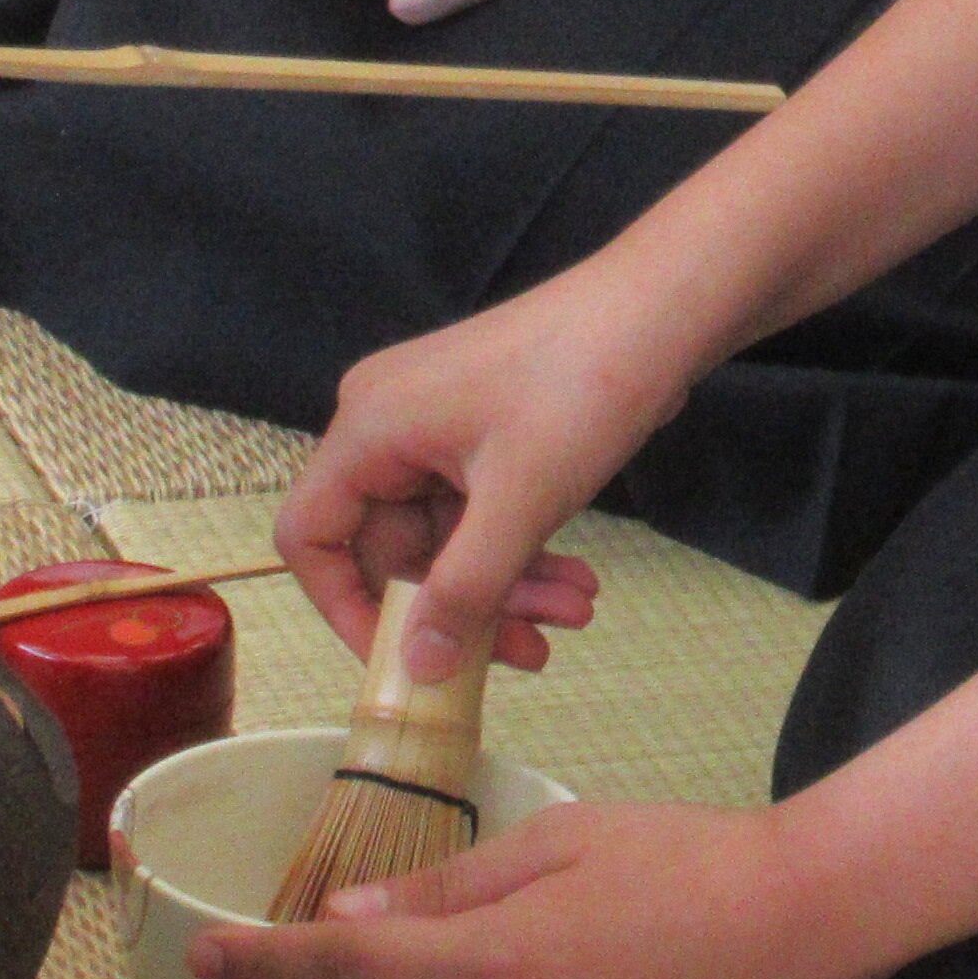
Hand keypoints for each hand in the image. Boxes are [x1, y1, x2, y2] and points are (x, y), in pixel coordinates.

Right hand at [278, 262, 700, 680]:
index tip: (404, 662)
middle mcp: (389, 424)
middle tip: (532, 649)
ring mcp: (439, 426)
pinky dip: (523, 552)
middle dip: (462, 604)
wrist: (665, 308)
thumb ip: (463, 591)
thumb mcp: (520, 502)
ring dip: (508, 586)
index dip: (346, 608)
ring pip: (448, 538)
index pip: (311, 536)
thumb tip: (416, 671)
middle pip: (393, 547)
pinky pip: (482, 512)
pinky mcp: (486, 430)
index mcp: (369, 427)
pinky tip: (579, 584)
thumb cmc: (583, 386)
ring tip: (578, 613)